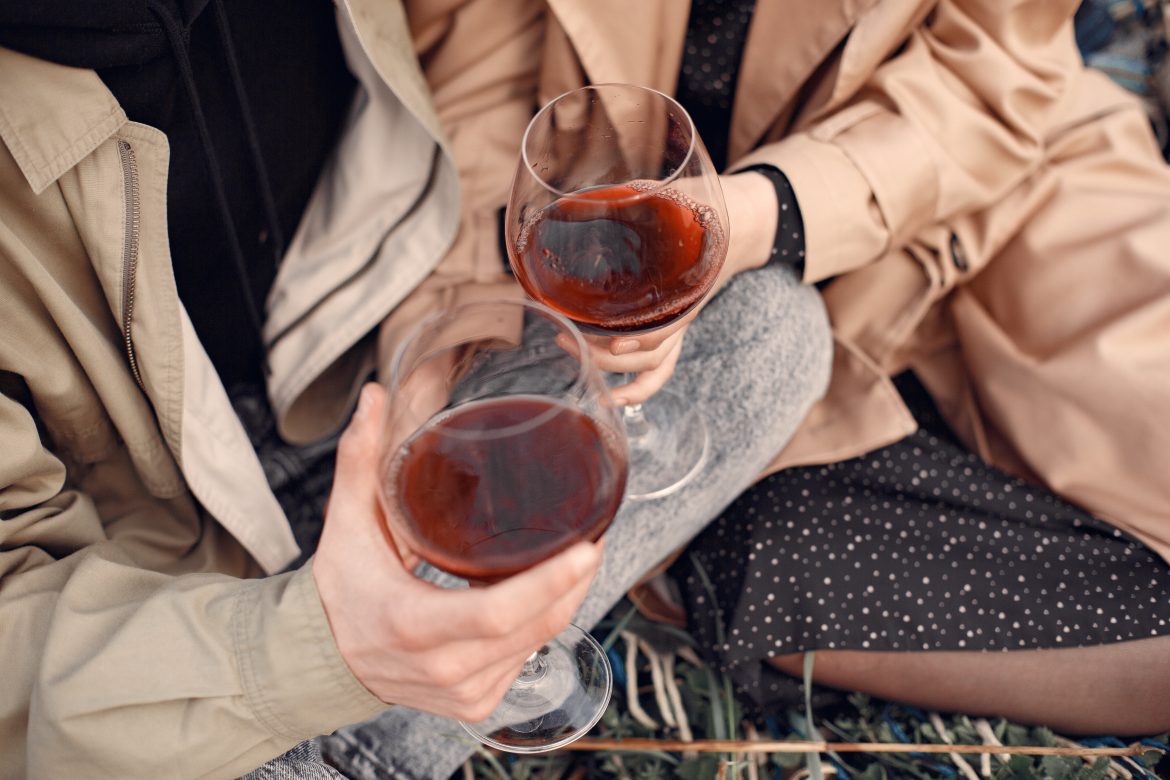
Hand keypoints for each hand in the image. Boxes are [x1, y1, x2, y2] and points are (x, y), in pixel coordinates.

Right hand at [312, 383, 603, 721]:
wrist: (323, 662)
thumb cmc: (341, 592)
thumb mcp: (346, 525)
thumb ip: (360, 460)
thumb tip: (375, 398)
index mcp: (413, 625)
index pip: (496, 612)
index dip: (549, 583)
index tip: (587, 548)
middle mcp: (444, 668)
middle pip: (535, 627)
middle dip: (576, 582)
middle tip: (595, 537)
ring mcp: (465, 693)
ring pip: (539, 643)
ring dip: (564, 601)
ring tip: (576, 558)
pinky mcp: (477, 704)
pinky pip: (528, 658)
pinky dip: (541, 625)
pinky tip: (543, 594)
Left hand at [569, 172, 779, 403]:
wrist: (740, 224)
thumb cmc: (703, 210)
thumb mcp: (675, 198)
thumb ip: (641, 200)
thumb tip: (588, 201)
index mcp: (688, 283)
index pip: (669, 323)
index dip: (642, 336)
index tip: (613, 338)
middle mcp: (683, 311)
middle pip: (652, 351)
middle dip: (607, 354)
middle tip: (566, 336)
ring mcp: (678, 324)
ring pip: (654, 366)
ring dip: (614, 371)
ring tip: (572, 354)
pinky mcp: (669, 329)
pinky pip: (658, 369)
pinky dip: (637, 390)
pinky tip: (609, 397)